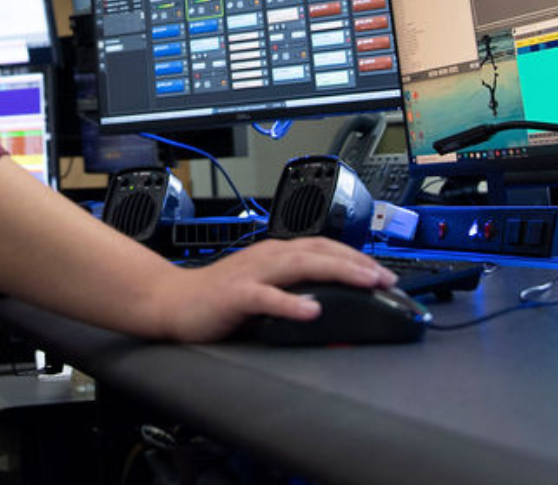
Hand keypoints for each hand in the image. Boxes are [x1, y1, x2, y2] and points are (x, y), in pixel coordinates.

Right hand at [145, 237, 397, 342]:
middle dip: (355, 262)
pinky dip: (291, 302)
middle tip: (385, 277)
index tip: (383, 273)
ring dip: (335, 271)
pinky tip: (311, 309)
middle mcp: (267, 257)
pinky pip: (267, 296)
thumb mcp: (263, 286)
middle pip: (318, 251)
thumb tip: (330, 300)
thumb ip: (291, 287)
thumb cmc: (219, 297)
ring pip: (299, 265)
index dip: (355, 257)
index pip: (322, 247)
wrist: (173, 300)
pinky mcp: (235, 295)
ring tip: (363, 282)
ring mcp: (251, 274)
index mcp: (275, 253)